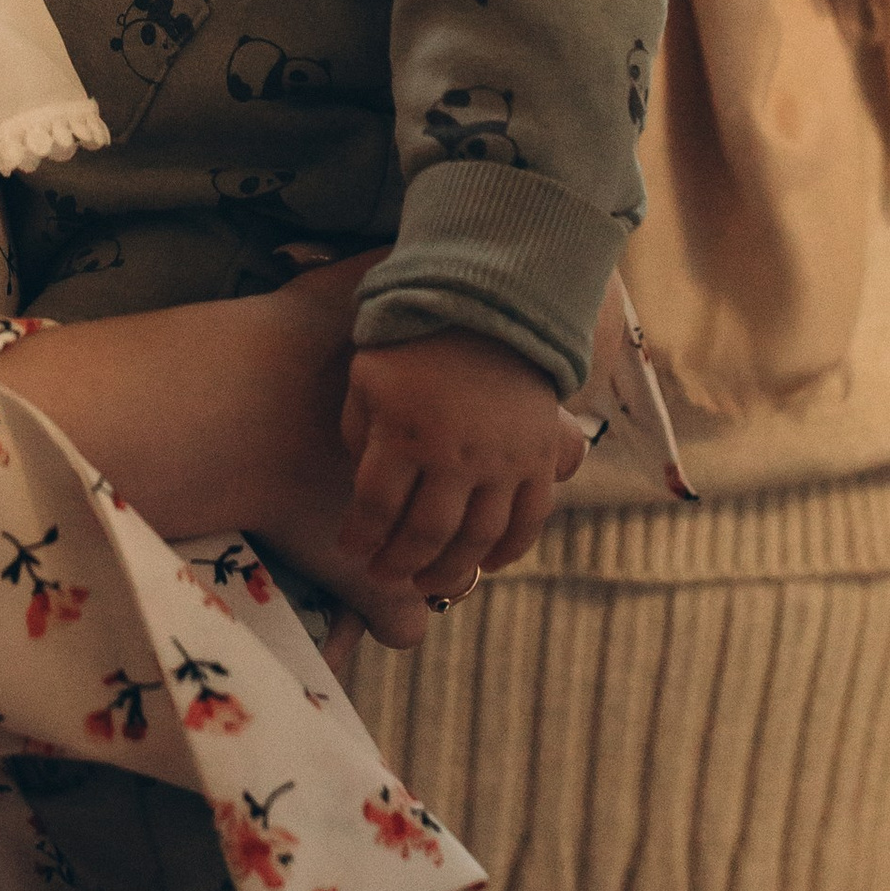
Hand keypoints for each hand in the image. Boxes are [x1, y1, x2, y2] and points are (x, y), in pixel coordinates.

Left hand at [341, 331, 586, 599]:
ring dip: (450, 571)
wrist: (489, 310)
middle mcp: (455, 454)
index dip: (361, 538)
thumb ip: (359, 436)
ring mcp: (502, 461)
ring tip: (428, 580)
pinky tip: (486, 564)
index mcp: (404, 433)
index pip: (376, 508)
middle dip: (399, 564)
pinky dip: (509, 552)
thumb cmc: (415, 347)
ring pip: (477, 538)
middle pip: (426, 533)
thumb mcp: (367, 379)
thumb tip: (365, 494)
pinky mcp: (537, 460)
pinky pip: (528, 521)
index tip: (352, 549)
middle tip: (385, 574)